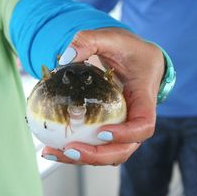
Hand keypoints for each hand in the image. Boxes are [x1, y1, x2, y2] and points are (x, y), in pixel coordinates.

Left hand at [42, 28, 164, 165]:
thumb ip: (89, 41)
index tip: (102, 133)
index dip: (125, 135)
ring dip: (82, 158)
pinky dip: (77, 150)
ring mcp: (124, 126)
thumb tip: (65, 58)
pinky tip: (52, 148)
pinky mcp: (111, 128)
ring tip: (51, 153)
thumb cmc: (129, 48)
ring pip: (109, 153)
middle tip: (69, 150)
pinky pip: (97, 145)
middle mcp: (136, 118)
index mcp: (144, 98)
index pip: (143, 125)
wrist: (136, 58)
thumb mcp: (112, 37)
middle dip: (98, 156)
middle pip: (125, 149)